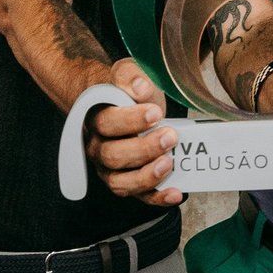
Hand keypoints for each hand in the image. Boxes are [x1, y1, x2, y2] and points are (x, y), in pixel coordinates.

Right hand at [85, 58, 182, 206]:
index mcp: (96, 120)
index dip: (131, 121)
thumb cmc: (127, 93)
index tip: (155, 113)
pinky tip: (176, 193)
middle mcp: (98, 148)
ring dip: (146, 176)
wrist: (122, 106)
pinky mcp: (129, 183)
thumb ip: (131, 76)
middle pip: (113, 155)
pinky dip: (158, 198)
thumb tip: (140, 88)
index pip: (107, 123)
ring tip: (169, 163)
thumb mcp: (128, 74)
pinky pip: (139, 196)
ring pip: (121, 182)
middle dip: (143, 149)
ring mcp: (111, 170)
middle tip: (169, 137)